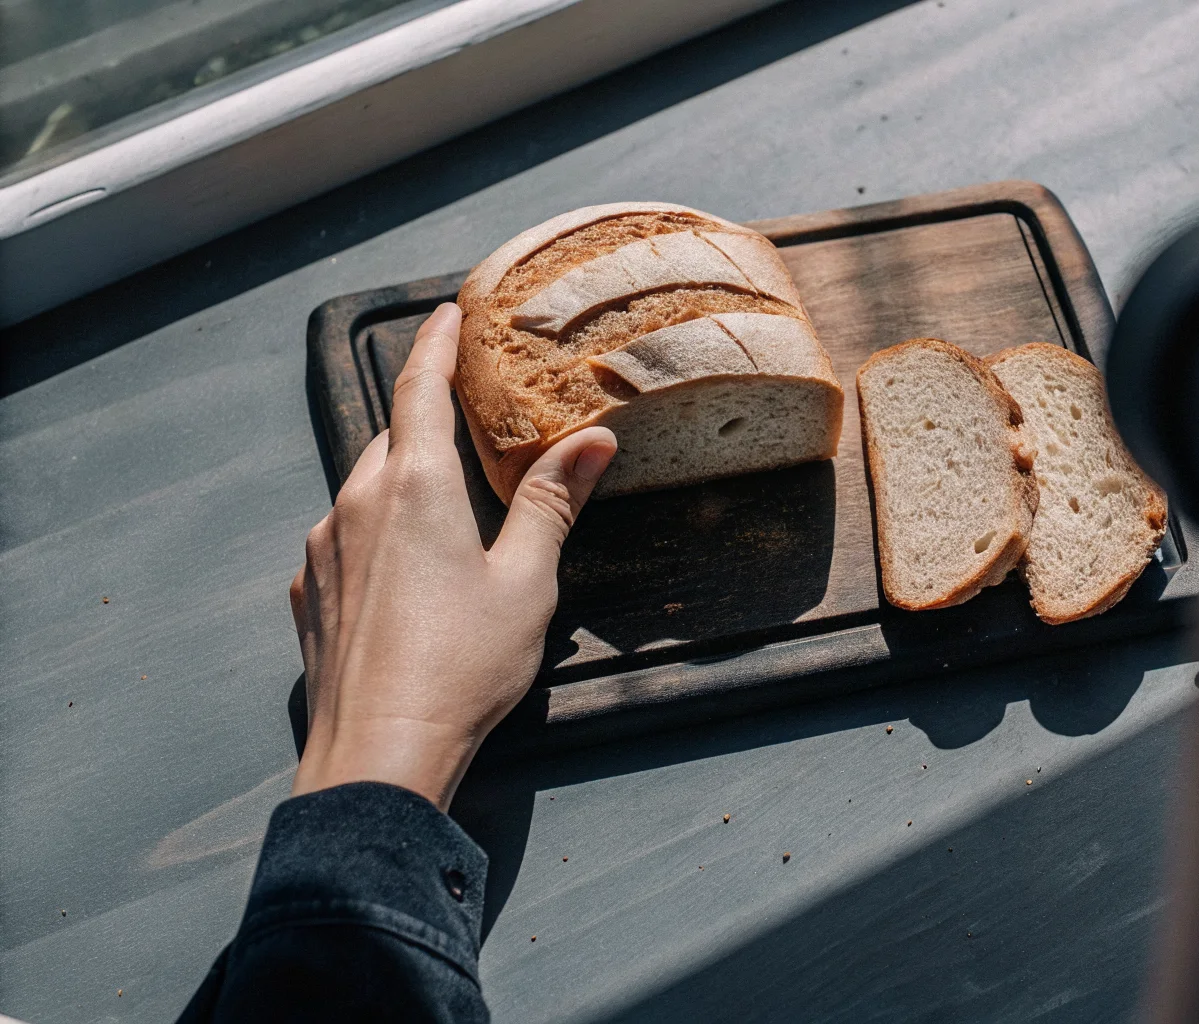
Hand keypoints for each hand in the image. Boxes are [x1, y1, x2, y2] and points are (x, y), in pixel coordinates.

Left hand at [289, 303, 615, 809]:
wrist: (378, 755)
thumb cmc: (461, 669)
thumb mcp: (527, 582)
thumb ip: (551, 503)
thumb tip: (592, 441)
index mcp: (415, 487)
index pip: (419, 389)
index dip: (436, 346)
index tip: (448, 315)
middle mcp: (356, 504)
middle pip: (394, 441)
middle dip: (429, 426)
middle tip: (471, 425)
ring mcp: (324, 551)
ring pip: (366, 492)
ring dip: (404, 488)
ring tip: (449, 517)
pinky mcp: (310, 597)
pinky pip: (345, 543)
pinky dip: (378, 539)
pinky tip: (410, 580)